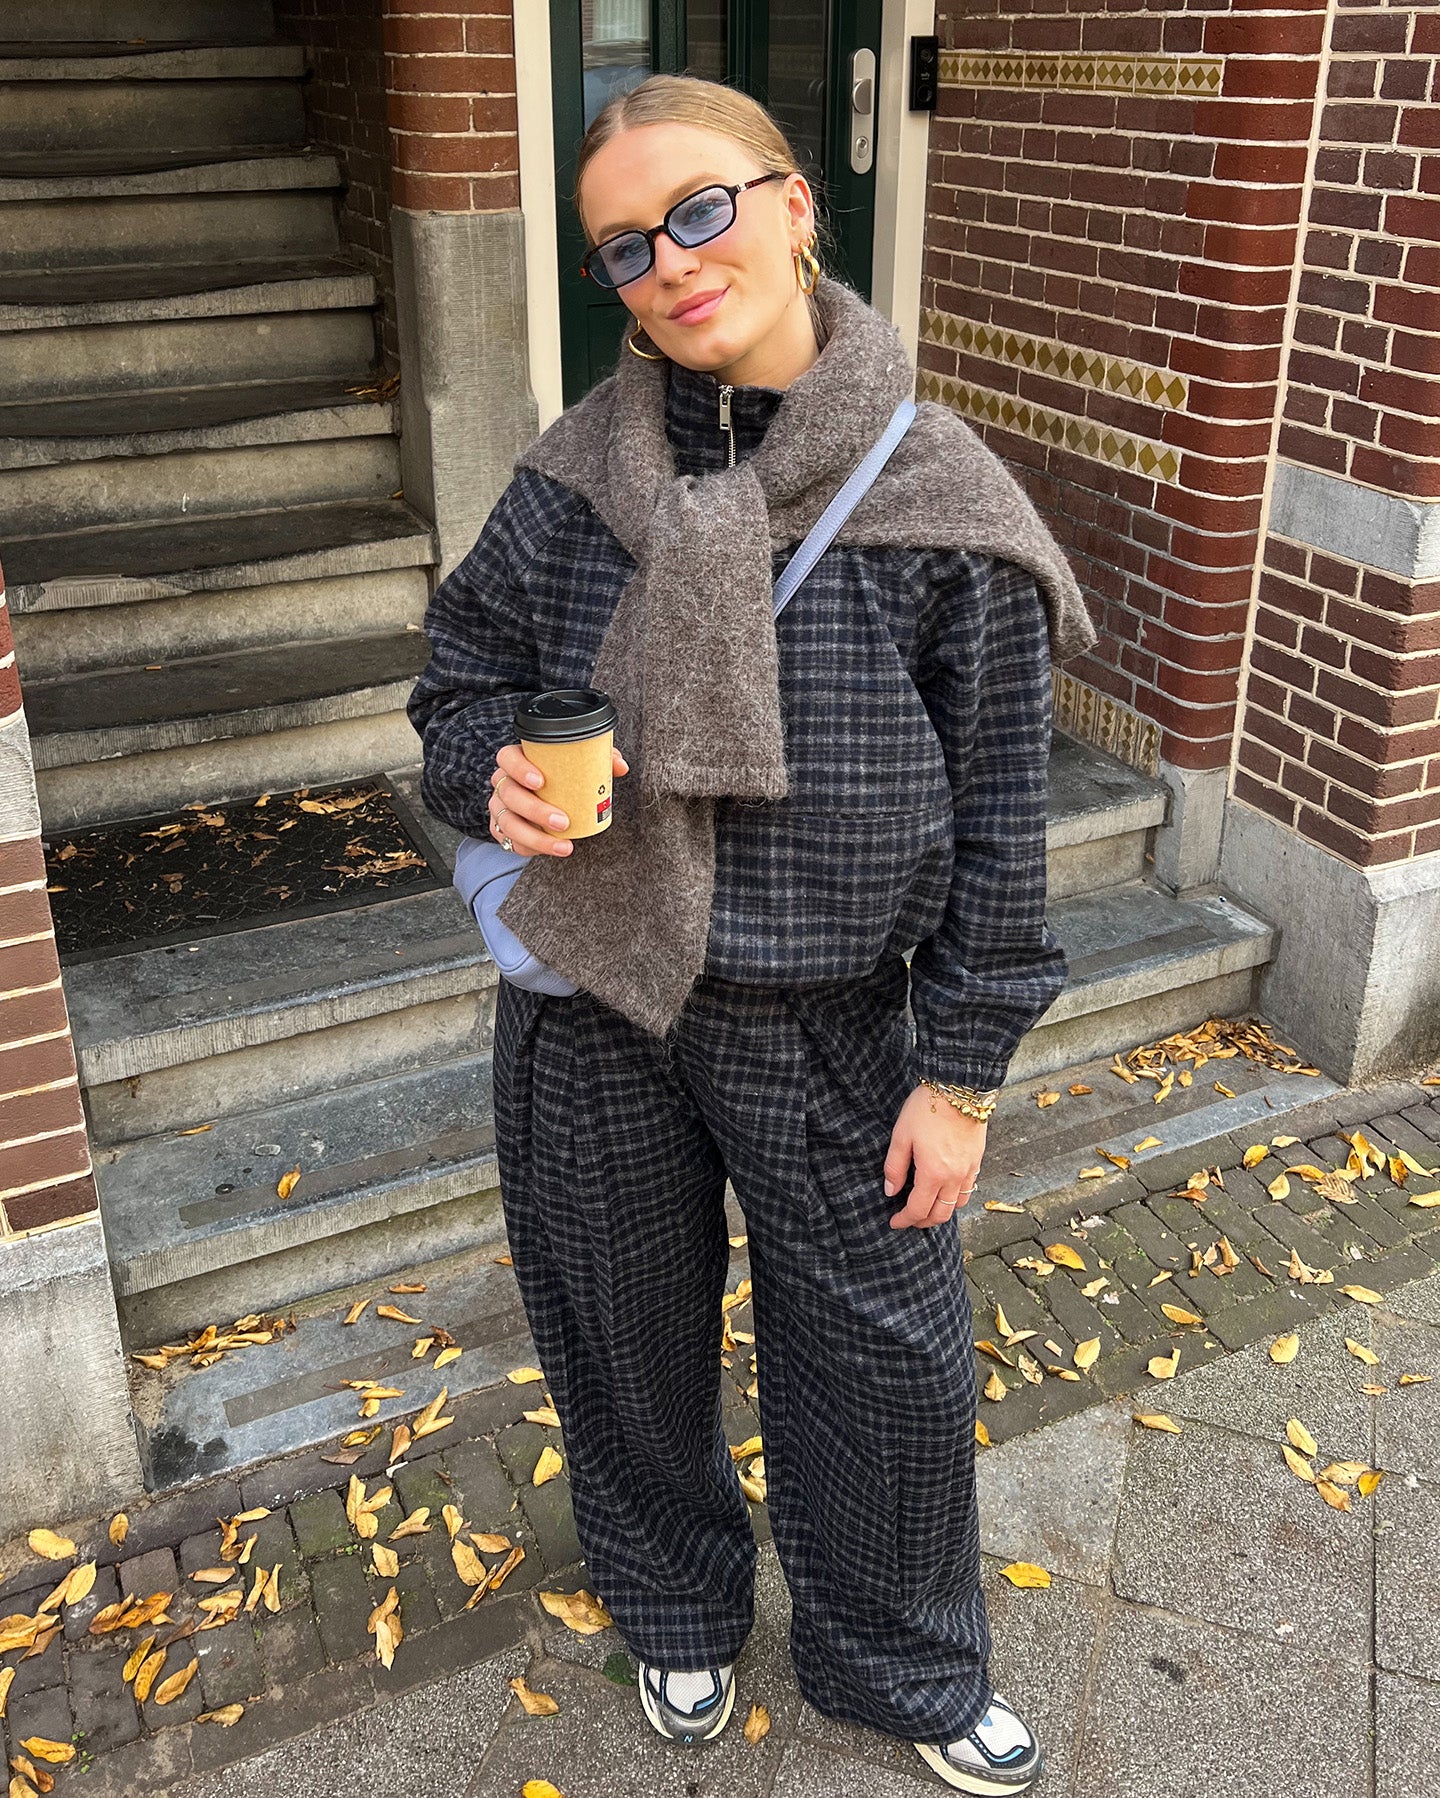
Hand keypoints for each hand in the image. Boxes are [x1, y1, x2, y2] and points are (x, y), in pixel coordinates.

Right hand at [489, 742, 629, 856]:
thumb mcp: (579, 765)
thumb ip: (600, 760)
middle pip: (509, 795)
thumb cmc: (561, 777)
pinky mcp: (501, 829)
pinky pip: (508, 842)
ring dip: (535, 837)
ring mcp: (500, 807)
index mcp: (517, 761)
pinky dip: (529, 848)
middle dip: (535, 810)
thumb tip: (621, 767)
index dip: (519, 769)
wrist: (547, 797)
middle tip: (563, 822)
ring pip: (507, 823)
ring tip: (563, 846)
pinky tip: (550, 850)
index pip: (507, 758)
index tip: (540, 781)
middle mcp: (504, 783)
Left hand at [884, 1085, 985, 1229]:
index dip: (905, 1220)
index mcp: (933, 1174)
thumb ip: (895, 1168)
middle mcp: (954, 1177)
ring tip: (927, 1207)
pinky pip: (968, 1189)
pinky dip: (956, 1197)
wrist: (959, 1087)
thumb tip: (891, 1191)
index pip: (919, 1210)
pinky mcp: (977, 1159)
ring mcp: (969, 1169)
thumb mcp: (901, 1136)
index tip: (894, 1222)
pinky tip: (945, 1189)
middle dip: (923, 1221)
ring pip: (958, 1205)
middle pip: (941, 1214)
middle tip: (909, 1219)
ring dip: (942, 1212)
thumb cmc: (927, 1108)